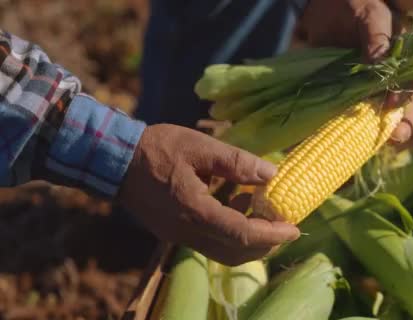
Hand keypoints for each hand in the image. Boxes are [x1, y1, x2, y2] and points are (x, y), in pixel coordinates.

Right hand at [118, 124, 299, 265]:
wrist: (113, 160)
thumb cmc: (156, 148)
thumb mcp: (200, 147)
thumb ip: (237, 162)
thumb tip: (272, 174)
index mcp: (195, 211)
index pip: (242, 234)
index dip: (272, 234)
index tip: (295, 228)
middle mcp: (187, 232)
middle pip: (235, 252)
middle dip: (266, 244)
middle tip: (285, 226)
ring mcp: (178, 235)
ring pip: (223, 251)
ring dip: (249, 240)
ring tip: (264, 212)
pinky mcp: (173, 232)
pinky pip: (209, 241)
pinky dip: (230, 232)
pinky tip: (237, 204)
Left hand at [296, 0, 412, 142]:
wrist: (325, 6)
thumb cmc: (357, 7)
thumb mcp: (371, 18)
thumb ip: (377, 39)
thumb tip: (379, 63)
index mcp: (399, 71)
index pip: (408, 95)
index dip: (405, 107)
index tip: (393, 107)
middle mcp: (381, 88)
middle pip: (392, 118)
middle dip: (392, 132)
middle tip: (390, 138)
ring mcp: (357, 96)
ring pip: (364, 125)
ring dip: (360, 138)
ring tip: (352, 147)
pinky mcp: (335, 99)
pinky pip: (334, 120)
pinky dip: (327, 134)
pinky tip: (320, 142)